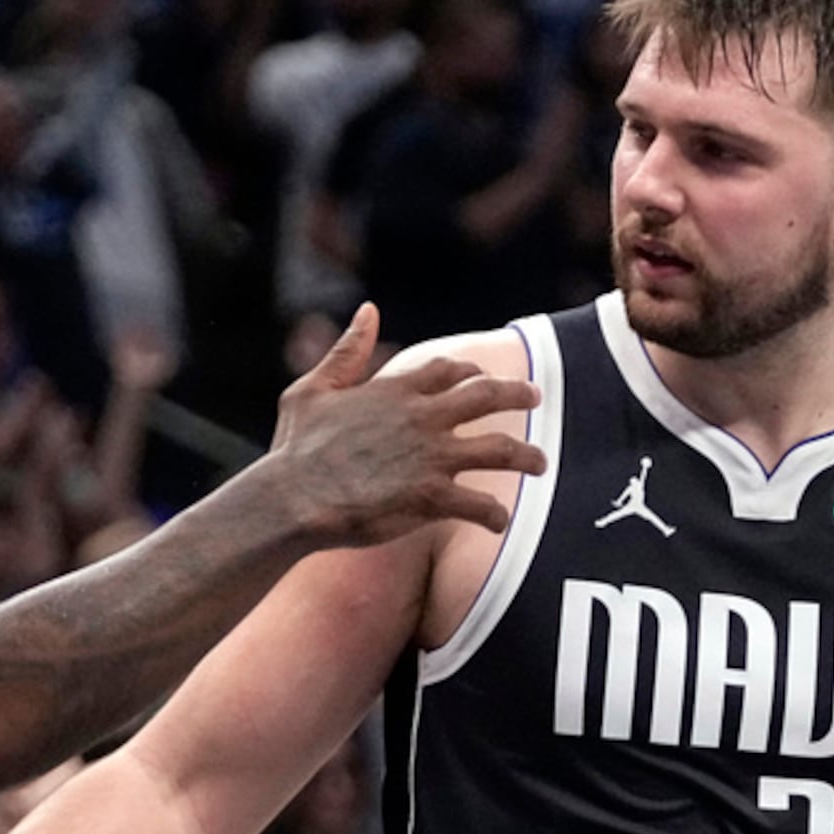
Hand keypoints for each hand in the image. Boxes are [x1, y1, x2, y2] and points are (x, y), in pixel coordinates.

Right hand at [269, 304, 544, 546]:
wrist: (292, 498)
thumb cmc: (295, 449)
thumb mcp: (313, 389)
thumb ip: (346, 351)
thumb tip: (368, 310)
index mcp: (396, 390)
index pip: (450, 369)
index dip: (471, 371)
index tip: (481, 376)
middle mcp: (422, 418)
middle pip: (488, 396)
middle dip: (518, 394)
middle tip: (536, 396)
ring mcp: (431, 457)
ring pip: (500, 449)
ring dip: (527, 456)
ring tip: (541, 464)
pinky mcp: (431, 497)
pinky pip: (480, 505)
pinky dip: (494, 514)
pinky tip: (499, 523)